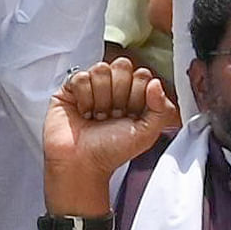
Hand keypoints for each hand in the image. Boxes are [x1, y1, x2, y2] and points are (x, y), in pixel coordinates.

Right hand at [38, 55, 179, 207]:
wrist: (83, 163)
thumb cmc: (111, 151)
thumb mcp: (147, 134)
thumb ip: (161, 108)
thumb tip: (155, 83)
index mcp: (134, 95)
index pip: (142, 74)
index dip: (137, 93)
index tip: (131, 114)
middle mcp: (113, 88)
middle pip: (122, 66)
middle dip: (119, 94)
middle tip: (113, 114)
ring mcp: (91, 86)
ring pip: (101, 69)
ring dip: (101, 98)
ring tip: (98, 116)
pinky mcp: (70, 88)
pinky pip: (80, 77)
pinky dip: (83, 98)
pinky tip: (84, 112)